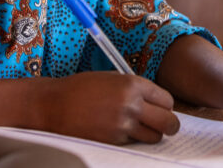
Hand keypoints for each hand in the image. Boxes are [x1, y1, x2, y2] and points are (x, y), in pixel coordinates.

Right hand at [42, 71, 179, 144]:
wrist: (53, 104)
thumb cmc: (80, 88)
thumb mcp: (111, 78)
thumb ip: (134, 88)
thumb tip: (154, 102)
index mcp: (132, 84)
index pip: (167, 100)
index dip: (165, 106)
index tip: (160, 108)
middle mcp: (131, 104)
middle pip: (168, 122)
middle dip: (169, 125)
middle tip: (162, 124)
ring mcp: (122, 124)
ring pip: (154, 137)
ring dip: (150, 134)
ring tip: (138, 128)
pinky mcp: (113, 141)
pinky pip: (134, 143)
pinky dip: (132, 140)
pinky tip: (119, 130)